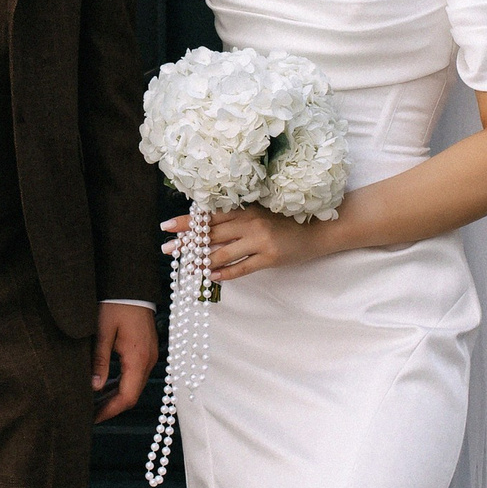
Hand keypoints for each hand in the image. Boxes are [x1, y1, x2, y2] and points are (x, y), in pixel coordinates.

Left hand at [93, 302, 159, 418]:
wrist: (130, 283)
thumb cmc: (115, 303)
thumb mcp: (102, 331)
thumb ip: (99, 360)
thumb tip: (95, 387)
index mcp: (138, 358)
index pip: (127, 397)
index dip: (110, 411)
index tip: (92, 418)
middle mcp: (148, 359)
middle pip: (132, 394)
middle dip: (111, 407)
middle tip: (89, 415)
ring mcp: (149, 355)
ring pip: (134, 385)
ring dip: (115, 396)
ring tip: (93, 404)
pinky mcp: (145, 349)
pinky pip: (135, 374)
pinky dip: (120, 383)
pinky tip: (104, 386)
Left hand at [165, 207, 319, 281]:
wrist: (319, 229)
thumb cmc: (288, 219)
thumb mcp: (261, 212)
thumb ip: (239, 217)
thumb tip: (209, 224)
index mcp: (245, 209)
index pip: (209, 216)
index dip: (187, 221)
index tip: (167, 226)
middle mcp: (249, 223)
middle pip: (210, 234)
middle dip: (187, 243)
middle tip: (166, 249)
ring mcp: (259, 241)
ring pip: (223, 253)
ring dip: (202, 261)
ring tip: (186, 267)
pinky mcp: (270, 257)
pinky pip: (242, 268)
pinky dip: (226, 273)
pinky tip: (213, 277)